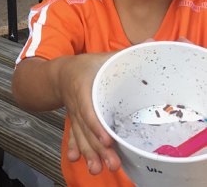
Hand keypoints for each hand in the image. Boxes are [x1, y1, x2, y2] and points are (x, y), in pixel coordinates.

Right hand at [58, 52, 121, 173]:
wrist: (58, 73)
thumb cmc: (85, 65)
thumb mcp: (102, 57)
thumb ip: (125, 54)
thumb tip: (153, 43)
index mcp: (81, 86)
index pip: (88, 108)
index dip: (96, 125)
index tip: (107, 139)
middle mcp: (76, 103)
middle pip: (85, 128)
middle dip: (97, 147)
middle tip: (111, 162)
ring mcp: (74, 114)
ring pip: (80, 136)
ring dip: (89, 153)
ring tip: (97, 169)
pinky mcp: (75, 121)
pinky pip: (74, 136)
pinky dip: (75, 148)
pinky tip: (75, 159)